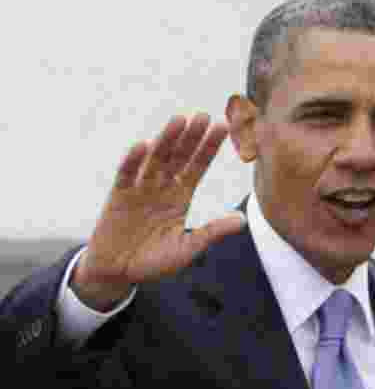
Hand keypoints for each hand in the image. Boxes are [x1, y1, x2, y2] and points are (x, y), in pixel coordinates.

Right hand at [73, 114, 246, 309]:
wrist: (119, 272)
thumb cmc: (155, 261)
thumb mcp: (188, 248)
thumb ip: (211, 232)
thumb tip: (241, 220)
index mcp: (180, 196)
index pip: (197, 167)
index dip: (208, 148)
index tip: (223, 128)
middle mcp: (161, 187)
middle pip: (178, 157)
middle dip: (191, 137)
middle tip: (204, 116)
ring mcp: (140, 189)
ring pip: (155, 159)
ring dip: (167, 140)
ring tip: (180, 120)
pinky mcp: (119, 196)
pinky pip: (127, 175)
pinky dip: (134, 161)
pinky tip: (144, 146)